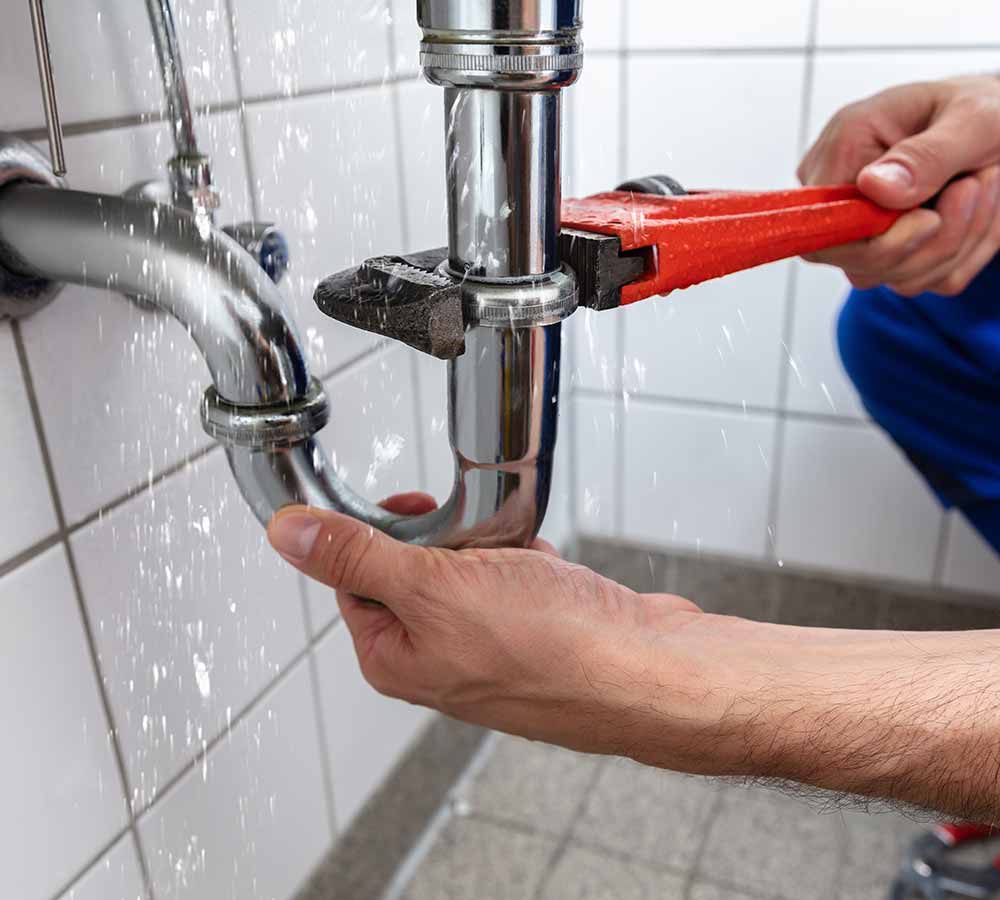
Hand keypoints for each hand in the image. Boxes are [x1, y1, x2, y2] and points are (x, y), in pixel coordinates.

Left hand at [264, 495, 756, 771]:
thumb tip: (287, 536)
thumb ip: (357, 557)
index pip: (353, 578)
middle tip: (475, 539)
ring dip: (493, 546)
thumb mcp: (434, 587)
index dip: (378, 535)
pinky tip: (549, 571)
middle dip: (449, 539)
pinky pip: (516, 576)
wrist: (648, 672)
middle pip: (414, 567)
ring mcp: (490, 647)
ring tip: (521, 558)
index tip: (411, 510)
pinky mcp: (536, 632)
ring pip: (470, 567)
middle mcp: (438, 658)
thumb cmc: (551, 647)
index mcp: (395, 657)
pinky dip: (530, 561)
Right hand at [799, 75, 999, 295]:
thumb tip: (871, 186)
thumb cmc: (988, 109)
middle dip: (932, 239)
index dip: (870, 239)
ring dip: (958, 241)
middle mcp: (844, 197)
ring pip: (900, 277)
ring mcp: (866, 232)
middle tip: (974, 186)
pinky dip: (966, 253)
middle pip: (860, 263)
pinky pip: (929, 281)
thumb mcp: (972, 119)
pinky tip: (976, 210)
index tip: (929, 218)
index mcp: (844, 149)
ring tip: (982, 185)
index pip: (821, 224)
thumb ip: (924, 155)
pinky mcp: (898, 254)